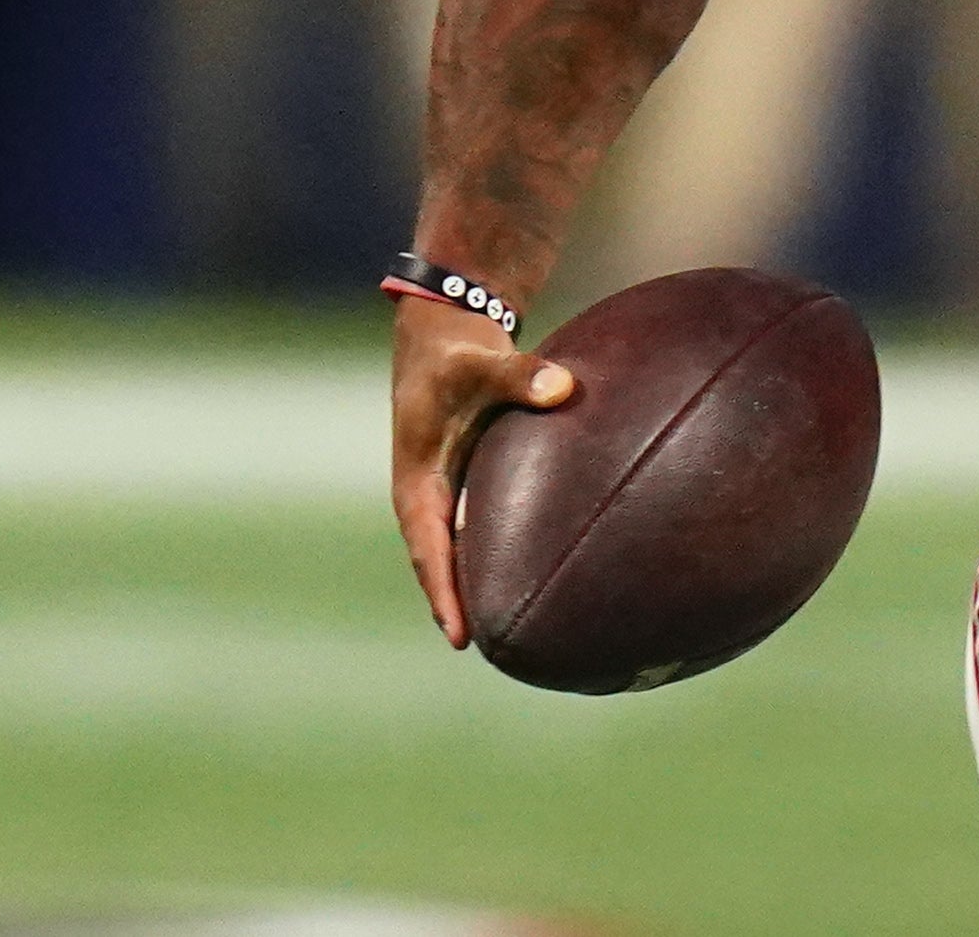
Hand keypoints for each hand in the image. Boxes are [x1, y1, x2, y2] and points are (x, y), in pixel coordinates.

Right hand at [390, 294, 575, 646]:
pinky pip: (485, 523)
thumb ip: (522, 376)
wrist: (443, 330)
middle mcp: (428, 494)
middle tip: (500, 648)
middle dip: (464, 605)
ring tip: (521, 625)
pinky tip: (541, 567)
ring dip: (483, 582)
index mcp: (416, 482)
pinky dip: (504, 547)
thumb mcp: (482, 361)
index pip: (429, 551)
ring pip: (465, 547)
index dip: (444, 593)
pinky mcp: (470, 477)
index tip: (461, 637)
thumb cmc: (456, 351)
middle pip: (445, 563)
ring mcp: (447, 489)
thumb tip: (563, 388)